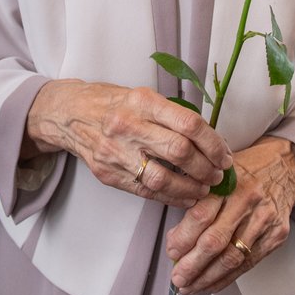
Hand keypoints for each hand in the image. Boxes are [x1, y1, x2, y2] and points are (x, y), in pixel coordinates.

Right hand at [24, 80, 231, 208]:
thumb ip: (171, 115)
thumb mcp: (142, 96)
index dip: (213, 143)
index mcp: (142, 101)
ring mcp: (116, 152)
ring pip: (163, 179)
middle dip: (206, 167)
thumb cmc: (113, 103)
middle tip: (218, 174)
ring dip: (191, 188)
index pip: (189, 124)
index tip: (224, 155)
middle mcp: (128, 125)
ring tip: (204, 188)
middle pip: (179, 151)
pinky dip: (171, 198)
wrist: (70, 114)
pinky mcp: (109, 174)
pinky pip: (146, 192)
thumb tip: (210, 140)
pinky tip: (185, 196)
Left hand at [164, 137, 294, 294]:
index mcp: (228, 182)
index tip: (172, 251)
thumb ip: (199, 201)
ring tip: (191, 286)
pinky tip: (213, 283)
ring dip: (208, 277)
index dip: (183, 238)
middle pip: (215, 240)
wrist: (285, 166)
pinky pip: (248, 263)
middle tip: (178, 277)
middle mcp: (247, 201)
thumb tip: (177, 238)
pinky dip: (228, 278)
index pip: (201, 215)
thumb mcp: (219, 172)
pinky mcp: (276, 235)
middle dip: (193, 265)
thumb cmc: (247, 169)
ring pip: (232, 257)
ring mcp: (264, 220)